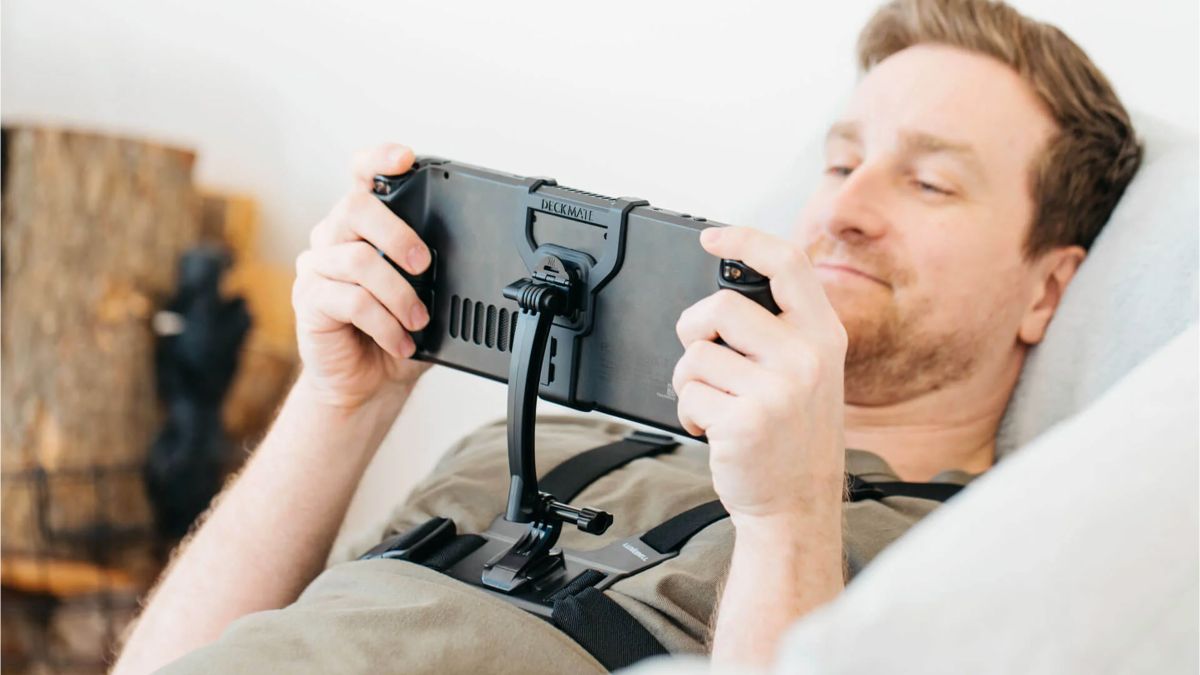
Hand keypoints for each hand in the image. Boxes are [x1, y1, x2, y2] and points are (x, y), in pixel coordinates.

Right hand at [292, 143, 432, 409]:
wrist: (367, 382)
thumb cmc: (396, 332)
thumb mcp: (426, 297)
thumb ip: (436, 271)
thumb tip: (471, 260)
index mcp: (363, 226)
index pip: (361, 175)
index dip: (379, 159)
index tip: (406, 158)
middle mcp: (334, 238)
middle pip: (356, 207)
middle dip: (398, 234)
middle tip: (426, 265)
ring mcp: (316, 267)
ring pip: (356, 259)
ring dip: (398, 293)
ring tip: (418, 320)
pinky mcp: (309, 300)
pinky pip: (349, 300)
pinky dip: (384, 323)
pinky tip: (401, 341)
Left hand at [672, 226, 847, 522]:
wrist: (797, 505)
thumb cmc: (794, 435)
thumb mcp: (810, 372)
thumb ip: (781, 329)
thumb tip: (725, 292)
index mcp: (824, 336)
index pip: (788, 264)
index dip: (746, 240)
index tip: (712, 238)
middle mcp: (806, 357)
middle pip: (719, 306)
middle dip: (694, 330)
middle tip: (706, 358)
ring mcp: (778, 391)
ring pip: (696, 354)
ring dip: (690, 381)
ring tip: (717, 404)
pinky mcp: (745, 421)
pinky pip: (689, 394)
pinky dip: (689, 413)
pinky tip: (715, 429)